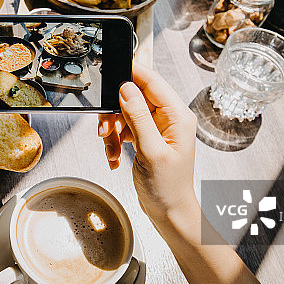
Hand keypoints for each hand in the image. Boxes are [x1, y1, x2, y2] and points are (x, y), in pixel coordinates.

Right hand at [98, 63, 197, 224]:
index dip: (132, 74)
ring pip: (126, 113)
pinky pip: (125, 127)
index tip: (112, 71)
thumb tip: (127, 89)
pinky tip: (114, 155)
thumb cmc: (168, 188)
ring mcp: (158, 128)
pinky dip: (115, 140)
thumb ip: (137, 118)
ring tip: (110, 149)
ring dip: (113, 130)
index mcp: (178, 117)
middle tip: (105, 130)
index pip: (153, 82)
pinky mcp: (147, 137)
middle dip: (115, 113)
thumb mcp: (150, 151)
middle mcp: (169, 119)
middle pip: (134, 97)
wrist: (169, 212)